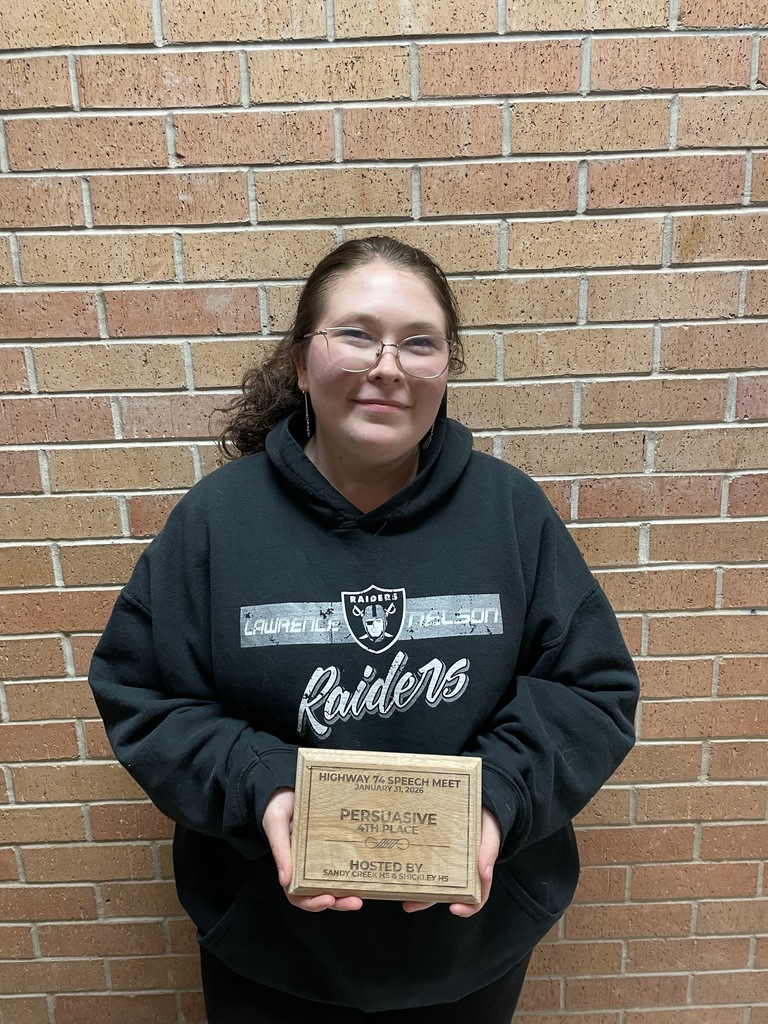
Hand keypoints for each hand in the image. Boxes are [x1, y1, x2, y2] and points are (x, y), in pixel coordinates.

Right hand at [262, 788, 362, 912]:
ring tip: (361, 896)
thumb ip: (280, 849)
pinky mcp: (334, 843)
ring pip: (334, 882)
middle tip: (355, 902)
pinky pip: (343, 861)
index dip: (312, 902)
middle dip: (338, 902)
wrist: (288, 785)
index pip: (298, 894)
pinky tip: (364, 873)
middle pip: (321, 892)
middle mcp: (307, 864)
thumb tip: (285, 880)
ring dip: (347, 894)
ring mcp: (322, 855)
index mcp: (291, 864)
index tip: (328, 899)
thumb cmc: (278, 805)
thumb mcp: (275, 824)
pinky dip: (352, 872)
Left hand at [402, 808, 500, 917]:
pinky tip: (402, 864)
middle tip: (410, 905)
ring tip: (401, 893)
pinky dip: (414, 863)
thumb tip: (484, 873)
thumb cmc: (487, 820)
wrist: (480, 802)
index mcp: (477, 872)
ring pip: (431, 878)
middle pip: (445, 891)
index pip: (475, 897)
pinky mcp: (434, 847)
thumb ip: (489, 851)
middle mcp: (459, 869)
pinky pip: (424, 859)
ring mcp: (445, 859)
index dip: (466, 907)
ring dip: (416, 888)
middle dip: (427, 901)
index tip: (454, 908)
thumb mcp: (491, 833)